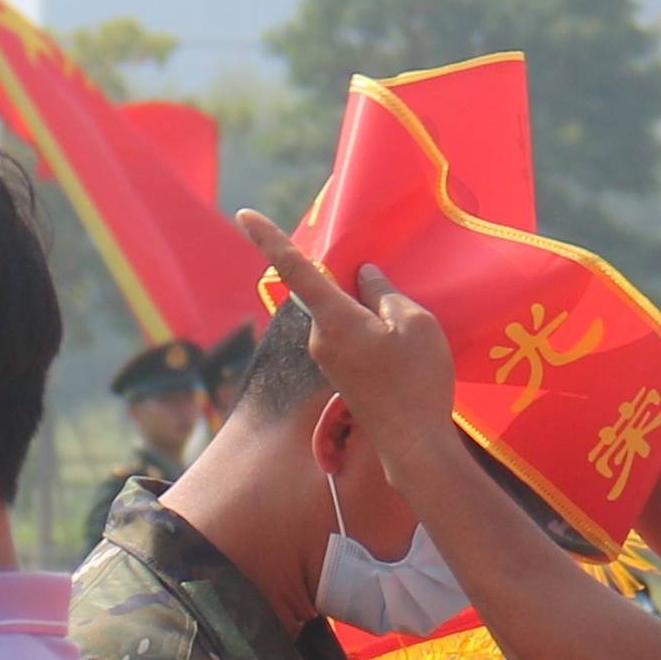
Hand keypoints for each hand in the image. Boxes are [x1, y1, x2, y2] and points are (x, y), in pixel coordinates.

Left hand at [232, 213, 457, 466]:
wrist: (413, 446)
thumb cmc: (417, 380)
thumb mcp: (414, 324)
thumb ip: (385, 292)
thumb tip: (363, 274)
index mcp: (333, 320)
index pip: (295, 269)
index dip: (269, 238)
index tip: (244, 214)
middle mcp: (319, 339)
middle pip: (326, 292)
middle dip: (350, 283)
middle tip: (387, 289)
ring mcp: (327, 360)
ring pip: (341, 316)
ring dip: (365, 312)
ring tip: (406, 332)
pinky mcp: (340, 376)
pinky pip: (348, 336)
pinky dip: (368, 331)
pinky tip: (399, 348)